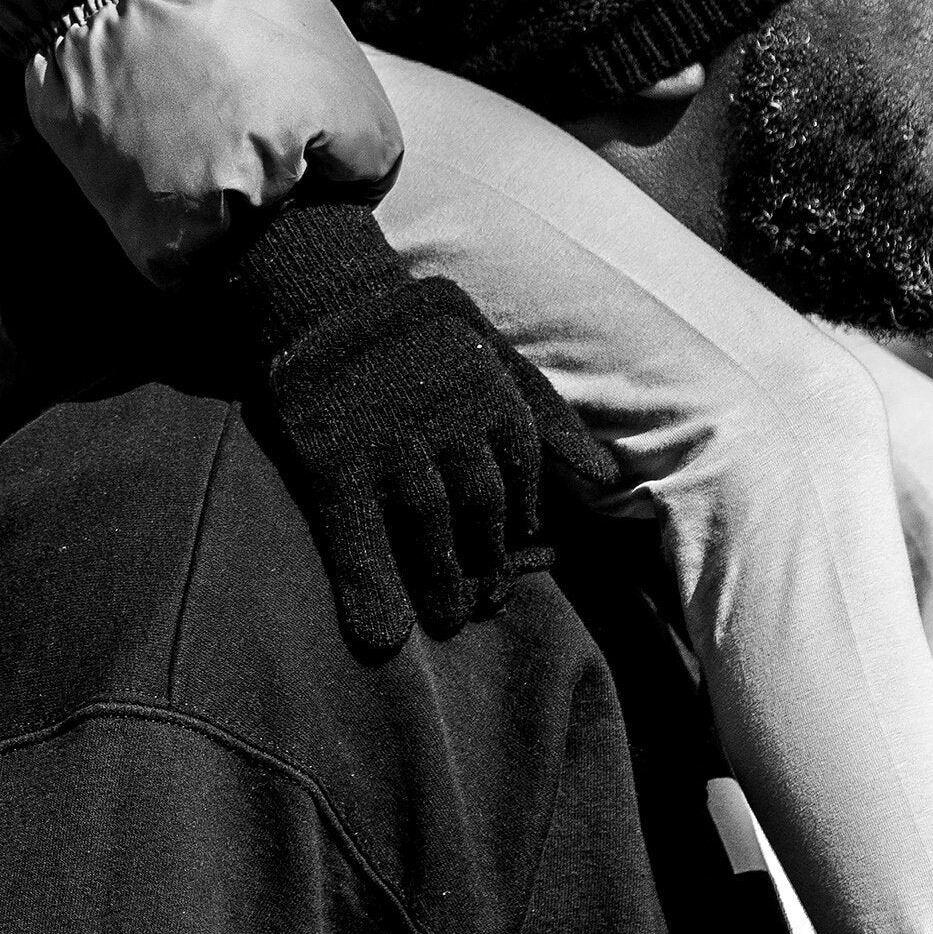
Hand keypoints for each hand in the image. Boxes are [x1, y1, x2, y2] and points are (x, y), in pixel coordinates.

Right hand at [236, 202, 612, 659]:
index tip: (505, 559)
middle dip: (486, 565)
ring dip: (442, 586)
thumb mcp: (495, 351)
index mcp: (495, 399)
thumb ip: (546, 412)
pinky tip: (379, 638)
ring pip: (432, 532)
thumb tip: (607, 478)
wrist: (325, 295)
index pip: (521, 487)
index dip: (516, 531)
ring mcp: (392, 446)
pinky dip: (368, 591)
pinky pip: (357, 539)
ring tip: (446, 620)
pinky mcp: (335, 464)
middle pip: (483, 515)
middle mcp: (451, 424)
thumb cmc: (419, 332)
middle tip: (480, 602)